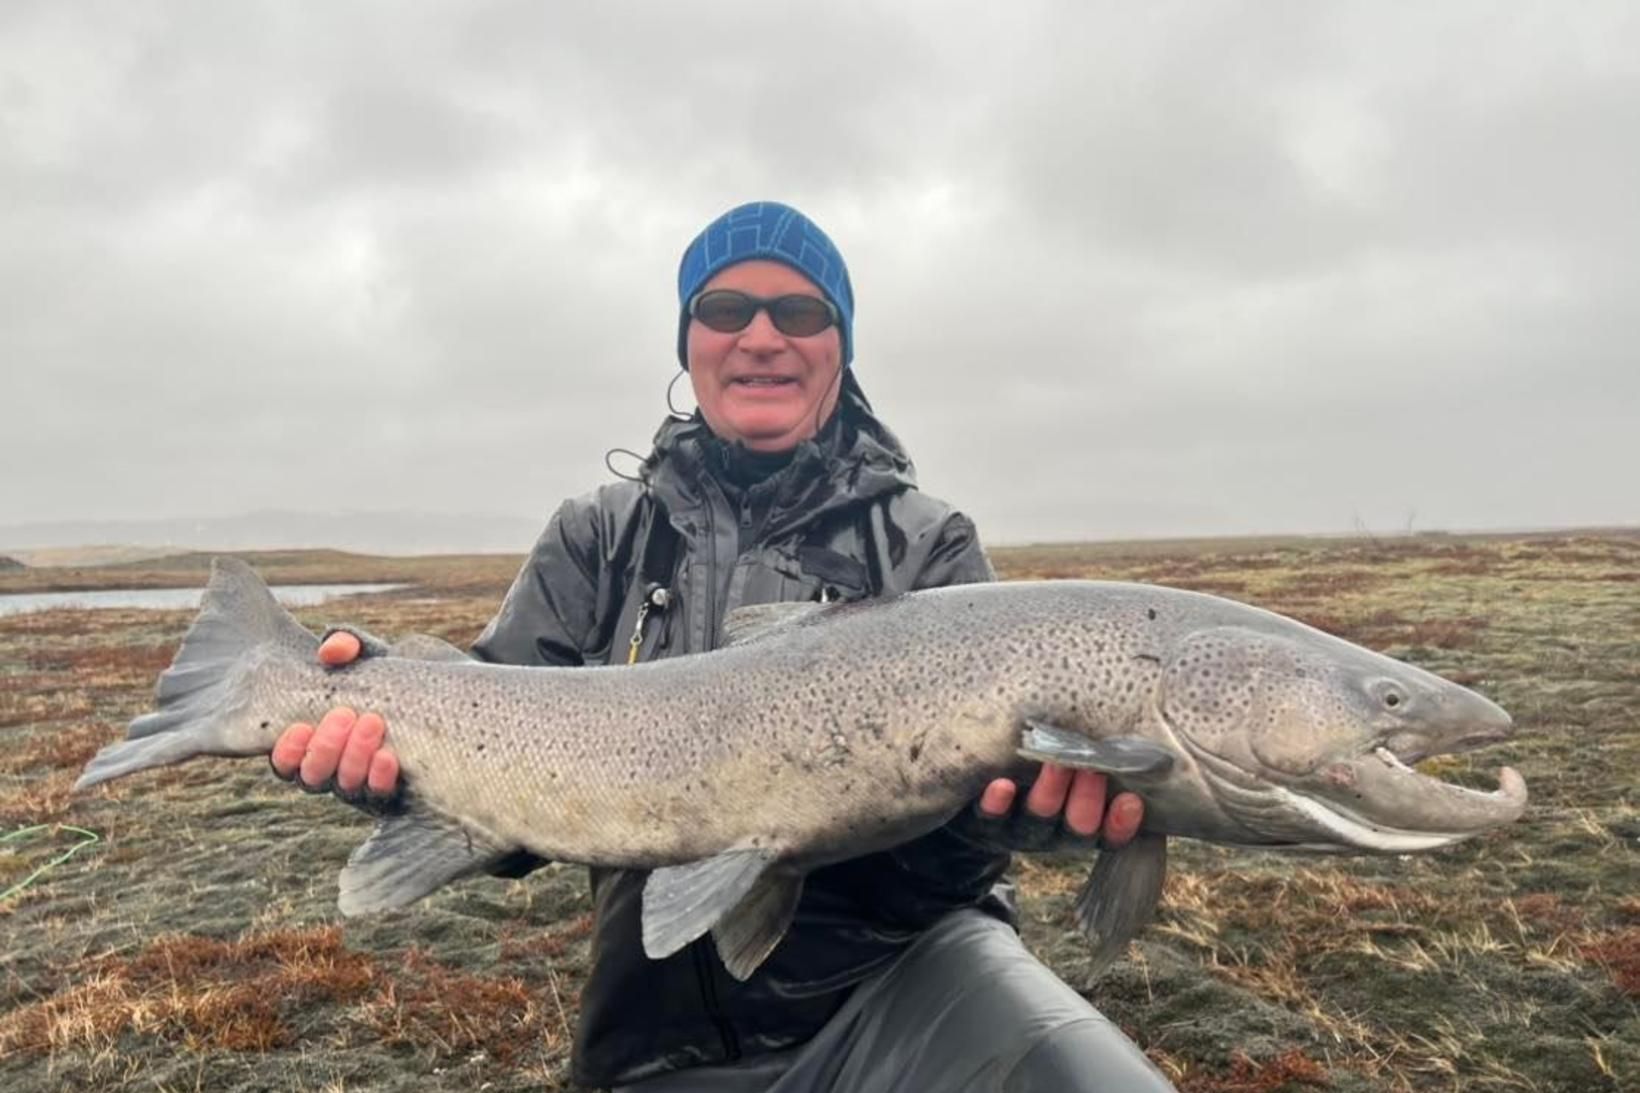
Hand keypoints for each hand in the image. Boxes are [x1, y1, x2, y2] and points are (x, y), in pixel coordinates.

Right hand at [269, 631, 400, 800]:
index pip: (288, 761)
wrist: (460, 691)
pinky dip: (381, 777)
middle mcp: (338, 769)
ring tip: (372, 722)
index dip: (286, 752)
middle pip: (312, 778)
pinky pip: (382, 797)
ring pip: (346, 787)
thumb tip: (331, 651)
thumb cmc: (404, 675)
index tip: (300, 727)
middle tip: (344, 714)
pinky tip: (390, 755)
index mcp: (320, 741)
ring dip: (353, 757)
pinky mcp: (401, 795)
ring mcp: (368, 786)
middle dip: (323, 749)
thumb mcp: (375, 654)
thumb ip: (348, 644)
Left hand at [977, 765, 1142, 847]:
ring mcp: (1017, 827)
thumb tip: (1139, 732)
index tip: (1133, 801)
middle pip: (1077, 827)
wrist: (978, 801)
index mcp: (1081, 826)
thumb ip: (1099, 764)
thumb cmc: (1040, 779)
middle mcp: (1053, 832)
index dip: (1121, 824)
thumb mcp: (1073, 778)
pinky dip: (997, 802)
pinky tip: (1002, 785)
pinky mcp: (984, 818)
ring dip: (1050, 793)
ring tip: (1056, 764)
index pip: (1109, 834)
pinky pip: (989, 816)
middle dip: (1088, 801)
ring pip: (1038, 818)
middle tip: (1093, 770)